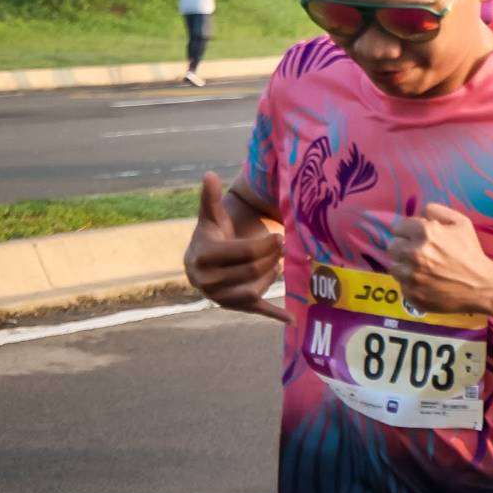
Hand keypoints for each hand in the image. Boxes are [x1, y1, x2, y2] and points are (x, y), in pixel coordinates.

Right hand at [184, 172, 285, 321]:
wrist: (206, 260)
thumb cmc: (214, 234)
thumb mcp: (212, 217)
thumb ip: (210, 199)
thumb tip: (209, 174)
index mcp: (201, 256)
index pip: (243, 253)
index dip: (265, 245)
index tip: (279, 236)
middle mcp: (205, 281)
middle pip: (253, 270)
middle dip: (272, 257)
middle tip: (283, 246)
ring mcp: (219, 296)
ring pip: (257, 289)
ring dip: (272, 274)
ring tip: (276, 262)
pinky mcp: (233, 306)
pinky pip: (254, 311)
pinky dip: (273, 314)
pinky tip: (291, 318)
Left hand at [386, 204, 492, 316]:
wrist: (482, 287)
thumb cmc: (471, 253)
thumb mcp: (462, 223)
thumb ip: (437, 211)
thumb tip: (419, 212)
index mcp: (426, 232)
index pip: (399, 227)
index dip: (409, 231)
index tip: (417, 237)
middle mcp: (414, 253)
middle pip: (392, 246)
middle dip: (404, 247)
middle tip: (419, 253)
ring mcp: (411, 276)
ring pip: (394, 266)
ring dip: (404, 266)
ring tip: (422, 269)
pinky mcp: (411, 294)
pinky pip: (401, 284)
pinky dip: (411, 283)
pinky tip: (426, 282)